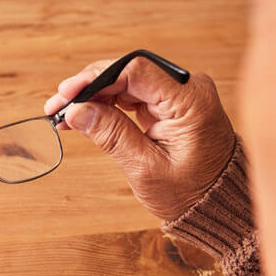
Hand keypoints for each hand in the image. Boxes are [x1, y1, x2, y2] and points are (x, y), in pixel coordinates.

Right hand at [44, 57, 235, 220]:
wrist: (218, 205)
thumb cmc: (191, 193)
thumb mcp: (145, 168)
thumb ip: (112, 135)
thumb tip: (77, 111)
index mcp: (190, 101)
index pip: (136, 70)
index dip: (96, 77)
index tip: (68, 94)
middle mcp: (188, 89)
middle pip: (128, 72)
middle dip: (90, 86)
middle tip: (57, 106)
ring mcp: (180, 96)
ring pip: (127, 82)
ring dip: (95, 95)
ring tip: (64, 113)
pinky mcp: (171, 105)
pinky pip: (134, 95)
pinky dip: (109, 104)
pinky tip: (85, 115)